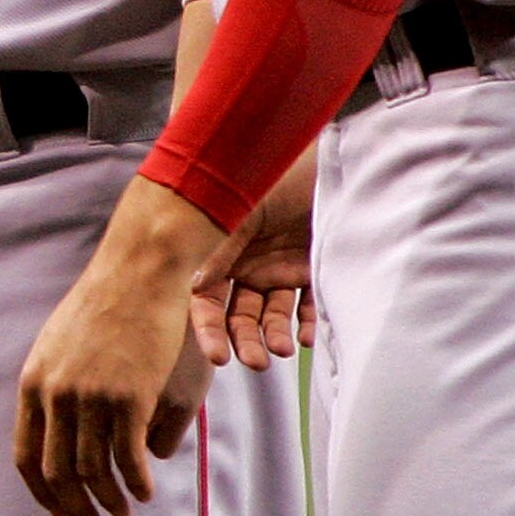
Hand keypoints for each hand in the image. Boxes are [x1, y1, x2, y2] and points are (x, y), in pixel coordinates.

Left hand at [15, 177, 225, 515]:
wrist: (137, 273)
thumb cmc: (104, 306)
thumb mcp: (59, 344)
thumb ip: (53, 386)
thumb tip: (58, 427)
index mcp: (34, 383)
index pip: (26, 456)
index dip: (43, 493)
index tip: (61, 511)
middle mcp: (55, 394)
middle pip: (58, 473)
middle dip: (76, 508)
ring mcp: (91, 397)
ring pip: (94, 471)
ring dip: (110, 500)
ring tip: (124, 509)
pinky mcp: (129, 397)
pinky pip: (128, 459)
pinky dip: (136, 483)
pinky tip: (145, 490)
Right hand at [190, 145, 315, 370]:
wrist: (322, 153)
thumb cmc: (272, 170)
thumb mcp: (238, 206)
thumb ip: (216, 243)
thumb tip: (192, 285)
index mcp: (218, 248)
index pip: (205, 298)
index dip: (208, 329)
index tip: (218, 358)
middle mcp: (245, 263)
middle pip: (238, 313)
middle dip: (244, 340)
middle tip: (256, 362)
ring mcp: (278, 266)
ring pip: (271, 314)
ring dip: (274, 335)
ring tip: (282, 349)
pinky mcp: (310, 267)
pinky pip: (308, 305)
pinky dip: (307, 323)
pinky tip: (307, 337)